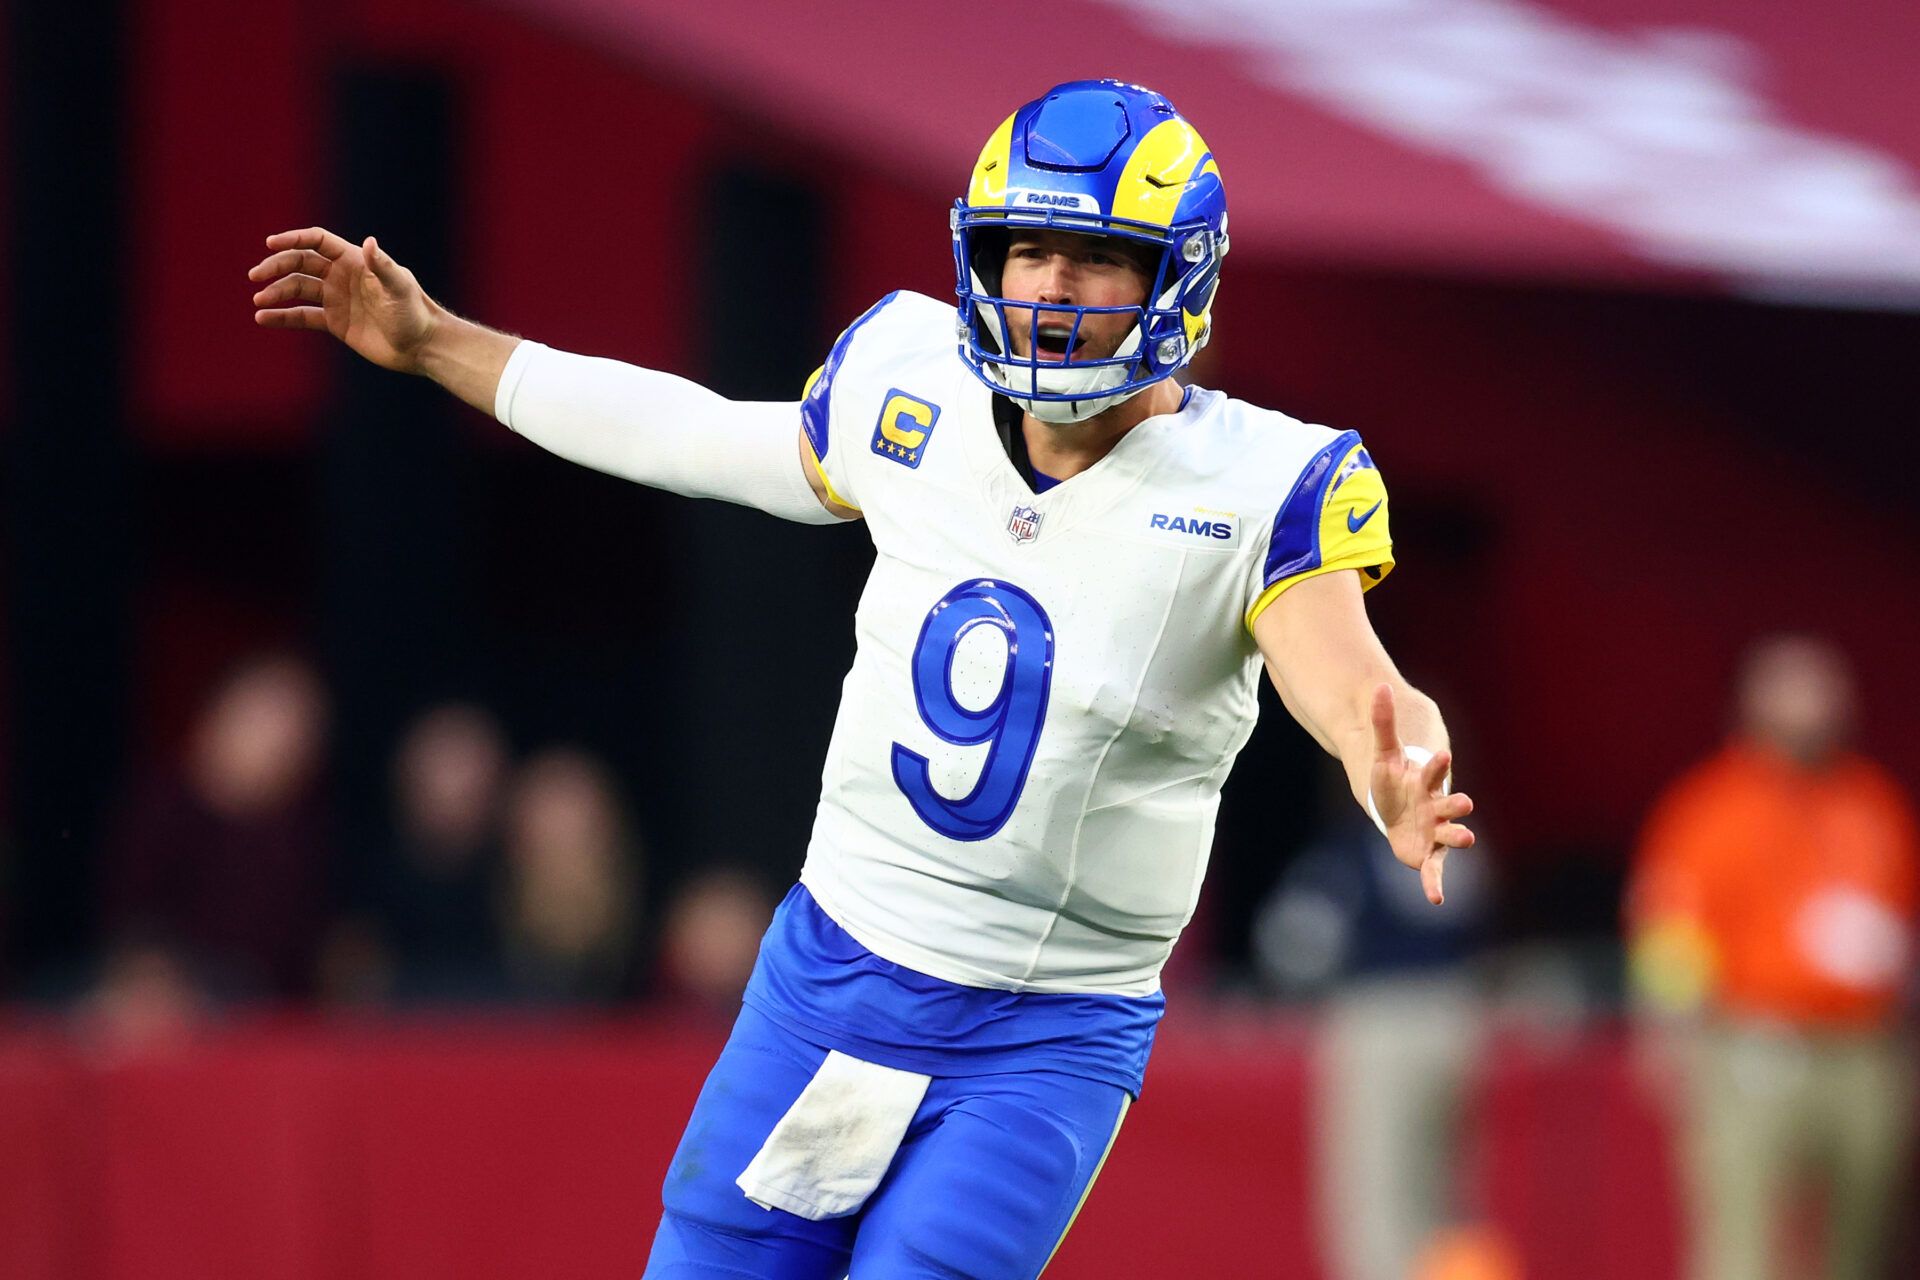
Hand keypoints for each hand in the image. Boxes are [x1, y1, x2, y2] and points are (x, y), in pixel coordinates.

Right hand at [249, 227, 436, 372]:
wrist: (420, 346)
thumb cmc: (414, 313)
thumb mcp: (399, 288)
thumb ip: (381, 266)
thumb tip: (368, 242)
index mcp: (354, 260)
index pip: (317, 241)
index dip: (294, 239)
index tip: (270, 244)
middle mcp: (341, 276)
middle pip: (300, 263)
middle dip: (276, 267)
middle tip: (256, 276)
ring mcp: (336, 299)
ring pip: (297, 289)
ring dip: (276, 293)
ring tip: (259, 302)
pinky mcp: (334, 322)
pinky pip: (302, 316)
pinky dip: (282, 317)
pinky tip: (263, 319)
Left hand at [1368, 683, 1474, 904]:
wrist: (1396, 802)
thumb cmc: (1392, 775)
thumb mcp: (1381, 749)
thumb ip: (1381, 721)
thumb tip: (1377, 686)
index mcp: (1426, 779)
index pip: (1432, 769)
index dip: (1435, 764)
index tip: (1440, 755)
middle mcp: (1437, 806)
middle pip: (1448, 804)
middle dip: (1456, 804)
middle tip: (1466, 803)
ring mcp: (1435, 829)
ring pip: (1449, 834)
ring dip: (1457, 836)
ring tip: (1467, 839)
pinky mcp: (1427, 852)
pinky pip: (1433, 869)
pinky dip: (1434, 883)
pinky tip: (1435, 899)